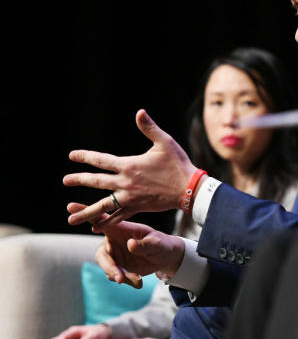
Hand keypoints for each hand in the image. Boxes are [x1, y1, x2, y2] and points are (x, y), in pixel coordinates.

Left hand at [64, 109, 197, 225]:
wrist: (189, 189)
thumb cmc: (178, 165)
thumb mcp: (165, 142)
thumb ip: (150, 128)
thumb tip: (140, 112)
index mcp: (129, 165)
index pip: (101, 160)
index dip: (85, 157)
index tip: (72, 156)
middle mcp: (125, 183)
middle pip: (97, 182)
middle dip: (79, 180)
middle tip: (65, 181)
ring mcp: (130, 197)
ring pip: (103, 205)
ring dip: (86, 211)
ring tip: (70, 218)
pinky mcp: (137, 207)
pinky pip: (118, 216)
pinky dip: (107, 222)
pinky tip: (95, 227)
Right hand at [91, 217, 185, 287]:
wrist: (165, 258)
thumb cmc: (161, 244)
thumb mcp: (158, 243)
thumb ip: (146, 244)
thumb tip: (130, 244)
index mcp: (120, 228)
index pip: (99, 219)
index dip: (84, 213)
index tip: (70, 206)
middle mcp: (112, 241)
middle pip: (101, 254)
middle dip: (109, 266)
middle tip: (119, 277)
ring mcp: (114, 255)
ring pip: (108, 268)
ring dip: (120, 275)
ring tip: (136, 280)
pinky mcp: (118, 267)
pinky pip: (117, 276)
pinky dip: (127, 280)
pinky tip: (138, 282)